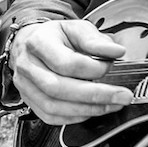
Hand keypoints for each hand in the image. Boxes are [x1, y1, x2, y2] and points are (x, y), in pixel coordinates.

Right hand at [8, 19, 131, 125]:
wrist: (29, 43)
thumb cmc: (55, 37)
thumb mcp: (76, 28)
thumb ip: (96, 40)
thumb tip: (117, 51)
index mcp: (39, 42)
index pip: (66, 63)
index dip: (93, 69)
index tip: (110, 65)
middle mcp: (27, 65)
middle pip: (58, 88)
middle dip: (95, 96)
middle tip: (122, 96)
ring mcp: (25, 85)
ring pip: (53, 106)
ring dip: (87, 110)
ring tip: (111, 105)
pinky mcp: (28, 100)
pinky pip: (50, 116)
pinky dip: (74, 118)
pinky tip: (90, 111)